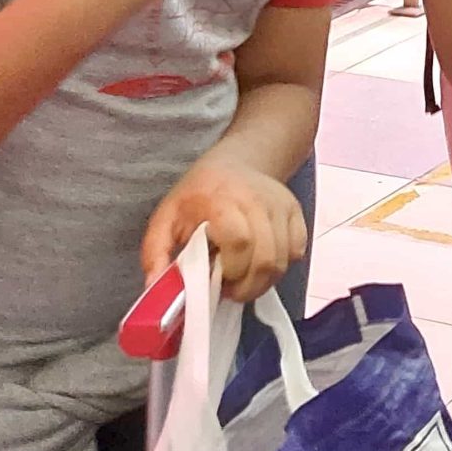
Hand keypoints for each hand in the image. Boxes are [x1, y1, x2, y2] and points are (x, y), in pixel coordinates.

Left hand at [140, 159, 306, 304]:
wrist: (235, 162)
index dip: (231, 271)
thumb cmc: (198, 195)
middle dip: (247, 286)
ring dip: (263, 280)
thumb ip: (155, 254)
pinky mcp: (295, 211)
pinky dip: (282, 265)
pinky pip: (297, 250)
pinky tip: (260, 261)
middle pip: (266, 258)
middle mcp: (257, 200)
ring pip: (284, 260)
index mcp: (221, 201)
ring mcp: (280, 205)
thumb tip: (154, 288)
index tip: (217, 281)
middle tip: (229, 287)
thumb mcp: (165, 218)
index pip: (240, 243)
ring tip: (243, 276)